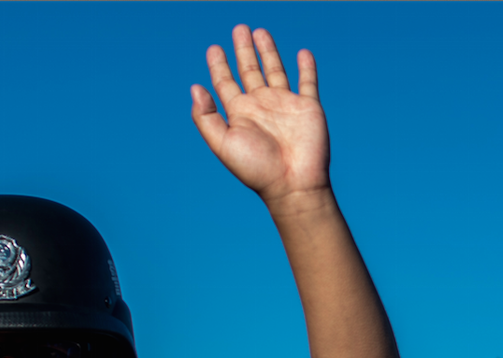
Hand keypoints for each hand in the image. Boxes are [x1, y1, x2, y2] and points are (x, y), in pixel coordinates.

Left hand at [192, 25, 329, 207]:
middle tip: (238, 29)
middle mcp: (261, 106)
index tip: (214, 48)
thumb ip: (206, 117)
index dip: (219, 65)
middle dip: (243, 50)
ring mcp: (285, 105)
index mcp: (240, 114)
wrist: (293, 184)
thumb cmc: (256, 168)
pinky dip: (306, 68)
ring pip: (275, 70)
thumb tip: (195, 87)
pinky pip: (308, 82)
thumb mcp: (223, 143)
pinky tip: (302, 53)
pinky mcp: (308, 107)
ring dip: (268, 52)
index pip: (226, 83)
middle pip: (249, 71)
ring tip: (260, 32)